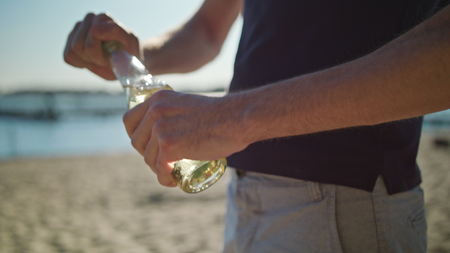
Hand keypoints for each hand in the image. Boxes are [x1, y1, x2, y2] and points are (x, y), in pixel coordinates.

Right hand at [63, 13, 140, 79]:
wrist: (126, 62)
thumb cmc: (130, 53)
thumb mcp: (131, 43)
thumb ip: (116, 32)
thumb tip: (95, 30)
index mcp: (104, 18)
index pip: (92, 35)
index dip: (102, 53)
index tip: (114, 57)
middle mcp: (89, 20)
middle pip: (78, 45)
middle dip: (94, 57)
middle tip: (107, 59)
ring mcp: (78, 30)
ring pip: (72, 50)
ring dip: (87, 60)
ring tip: (100, 58)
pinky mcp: (70, 41)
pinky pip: (68, 56)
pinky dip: (80, 63)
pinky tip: (92, 60)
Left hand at [123, 90, 248, 186]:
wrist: (236, 119)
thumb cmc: (219, 115)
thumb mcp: (187, 105)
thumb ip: (173, 113)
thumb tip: (163, 134)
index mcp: (158, 99)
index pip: (129, 120)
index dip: (136, 136)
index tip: (147, 145)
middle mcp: (155, 111)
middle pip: (136, 141)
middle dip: (147, 155)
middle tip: (163, 161)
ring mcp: (161, 128)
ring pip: (148, 157)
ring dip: (158, 168)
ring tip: (172, 172)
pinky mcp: (169, 146)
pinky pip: (160, 168)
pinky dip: (165, 178)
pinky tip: (173, 180)